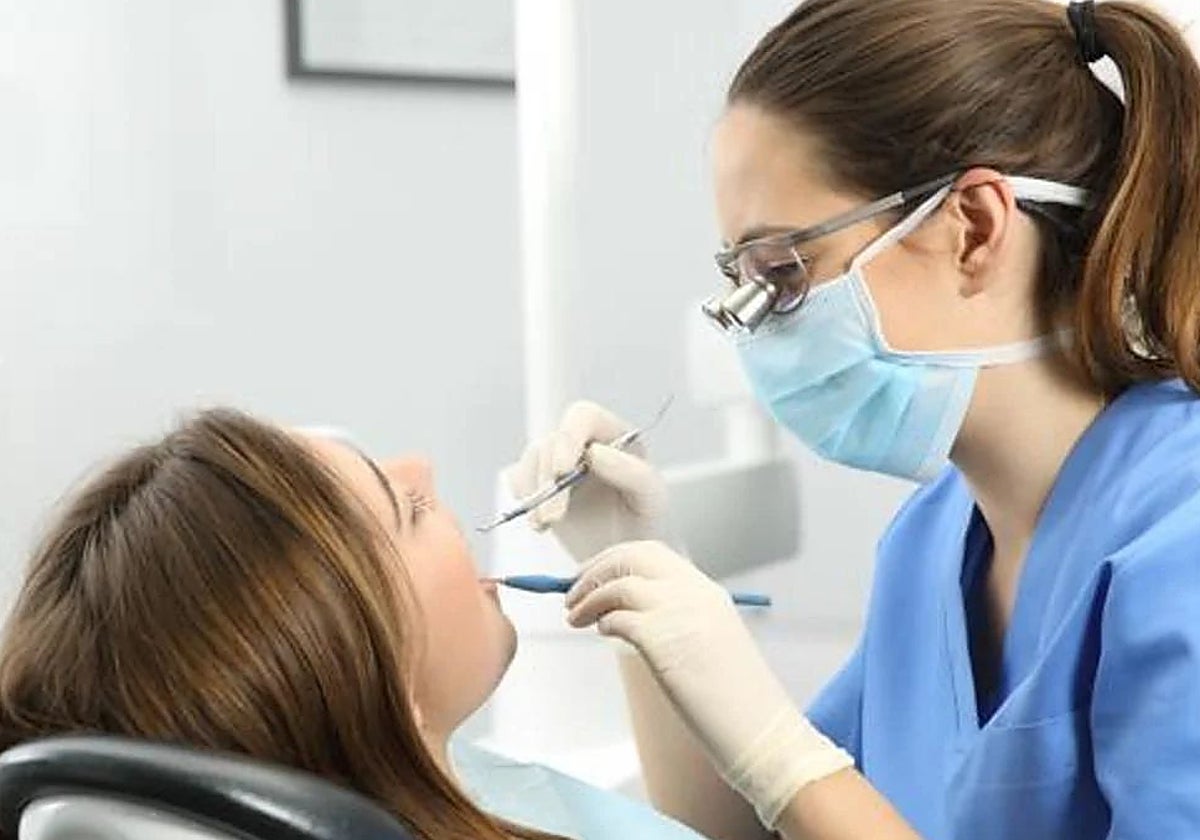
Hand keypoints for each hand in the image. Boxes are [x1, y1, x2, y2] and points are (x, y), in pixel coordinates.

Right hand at [505, 401, 669, 561]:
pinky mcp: (539, 480)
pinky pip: (520, 479)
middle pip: (553, 442)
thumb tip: (595, 453)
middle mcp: (583, 441)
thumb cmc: (641, 521)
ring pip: (532, 460)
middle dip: (549, 480)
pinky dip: (526, 502)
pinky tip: (543, 524)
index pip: (584, 416)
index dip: (569, 438)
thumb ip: (633, 473)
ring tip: (549, 523)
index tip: (563, 471)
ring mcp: (557, 459)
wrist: (619, 552)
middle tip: (554, 517)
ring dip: (536, 494)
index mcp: (614, 434)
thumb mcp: (651, 498)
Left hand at [565, 541, 853, 827]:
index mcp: (705, 591)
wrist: (759, 728)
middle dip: (596, 569)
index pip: (652, 554)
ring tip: (575, 616)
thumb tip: (624, 612)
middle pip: (631, 557)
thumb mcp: (708, 640)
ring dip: (589, 596)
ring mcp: (678, 612)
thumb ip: (675, 619)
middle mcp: (692, 592)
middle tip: (573, 589)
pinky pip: (617, 616)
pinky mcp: (662, 638)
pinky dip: (602, 619)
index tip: (593, 574)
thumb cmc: (733, 697)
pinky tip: (601, 632)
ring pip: (619, 582)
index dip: (615, 560)